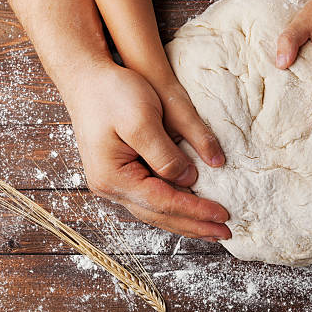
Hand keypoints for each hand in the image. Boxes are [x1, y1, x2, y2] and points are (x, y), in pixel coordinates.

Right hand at [63, 61, 230, 241]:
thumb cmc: (111, 93)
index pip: (163, 202)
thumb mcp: (142, 120)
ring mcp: (115, 182)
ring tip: (212, 229)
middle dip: (194, 225)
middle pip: (159, 216)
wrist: (86, 78)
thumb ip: (165, 154)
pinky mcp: (123, 173)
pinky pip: (153, 198)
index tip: (223, 214)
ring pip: (156, 211)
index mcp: (114, 177)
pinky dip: (174, 207)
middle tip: (225, 233)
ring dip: (185, 222)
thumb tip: (189, 179)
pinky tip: (190, 210)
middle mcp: (111, 187)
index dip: (195, 210)